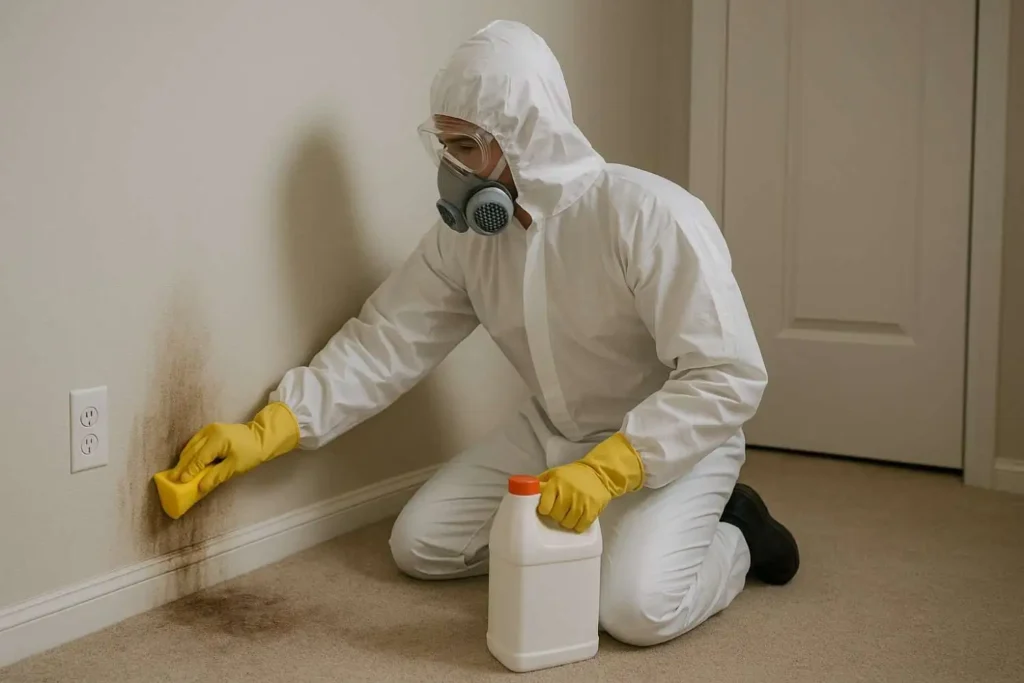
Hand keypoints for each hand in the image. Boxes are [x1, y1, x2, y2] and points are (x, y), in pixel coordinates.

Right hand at [171, 402, 299, 494]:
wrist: (261, 437)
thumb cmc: (250, 453)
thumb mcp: (234, 467)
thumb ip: (216, 476)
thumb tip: (200, 487)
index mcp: (217, 440)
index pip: (199, 458)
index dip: (189, 471)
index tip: (179, 481)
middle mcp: (210, 432)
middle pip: (192, 451)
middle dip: (182, 465)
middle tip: (172, 478)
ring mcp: (210, 429)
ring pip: (191, 446)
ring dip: (184, 459)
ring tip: (177, 472)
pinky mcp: (211, 430)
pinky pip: (196, 442)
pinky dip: (190, 452)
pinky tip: (186, 461)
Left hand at [536, 433, 644, 532]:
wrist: (599, 473)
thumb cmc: (572, 474)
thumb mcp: (554, 473)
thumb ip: (540, 482)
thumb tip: (523, 491)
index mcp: (556, 483)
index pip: (544, 506)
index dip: (544, 509)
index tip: (546, 509)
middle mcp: (568, 492)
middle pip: (556, 516)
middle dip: (556, 516)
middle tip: (559, 511)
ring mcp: (582, 502)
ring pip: (568, 523)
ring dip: (566, 522)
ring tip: (567, 515)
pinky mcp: (593, 509)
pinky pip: (581, 526)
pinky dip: (577, 526)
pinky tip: (577, 520)